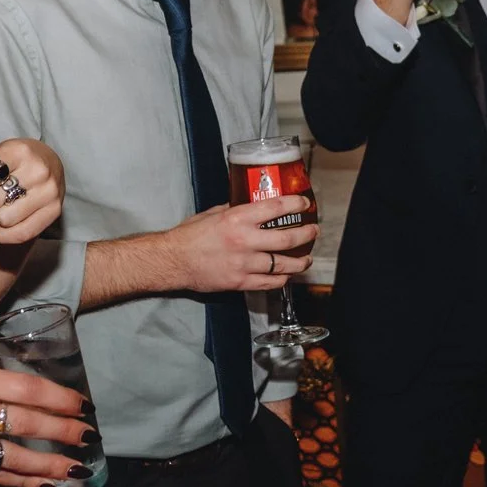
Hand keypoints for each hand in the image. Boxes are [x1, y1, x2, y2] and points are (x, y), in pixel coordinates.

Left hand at [0, 139, 64, 245]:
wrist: (50, 162)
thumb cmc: (10, 160)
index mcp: (17, 150)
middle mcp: (38, 170)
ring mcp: (50, 192)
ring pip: (3, 220)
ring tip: (1, 203)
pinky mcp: (55, 212)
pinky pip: (17, 235)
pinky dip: (3, 233)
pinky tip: (6, 219)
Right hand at [0, 364, 93, 486]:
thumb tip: (40, 399)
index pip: (25, 389)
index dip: (59, 399)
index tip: (83, 406)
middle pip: (24, 423)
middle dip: (62, 432)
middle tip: (88, 437)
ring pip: (12, 456)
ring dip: (48, 464)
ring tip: (75, 468)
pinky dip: (21, 482)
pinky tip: (44, 485)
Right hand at [161, 197, 317, 292]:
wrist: (174, 261)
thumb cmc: (189, 235)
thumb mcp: (213, 213)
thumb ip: (234, 210)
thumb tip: (251, 206)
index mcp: (237, 219)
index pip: (275, 208)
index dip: (295, 204)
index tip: (304, 203)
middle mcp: (244, 241)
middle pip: (287, 238)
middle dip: (306, 234)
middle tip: (313, 231)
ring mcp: (244, 264)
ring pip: (283, 264)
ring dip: (300, 261)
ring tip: (307, 258)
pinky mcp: (240, 282)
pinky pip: (269, 283)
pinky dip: (282, 279)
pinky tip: (286, 275)